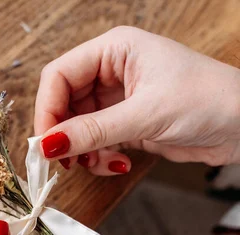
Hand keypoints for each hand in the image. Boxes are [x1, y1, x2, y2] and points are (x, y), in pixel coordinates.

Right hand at [35, 26, 239, 174]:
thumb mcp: (145, 115)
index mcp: (115, 50)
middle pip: (63, 102)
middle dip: (63, 133)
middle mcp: (111, 71)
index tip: (45, 141)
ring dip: (81, 149)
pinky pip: (95, 140)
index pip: (59, 75)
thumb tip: (48, 145)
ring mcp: (117, 98)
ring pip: (76, 125)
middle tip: (63, 160)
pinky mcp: (125, 122)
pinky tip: (116, 163)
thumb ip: (93, 131)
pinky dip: (97, 156)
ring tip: (95, 163)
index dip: (47, 108)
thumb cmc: (210, 100)